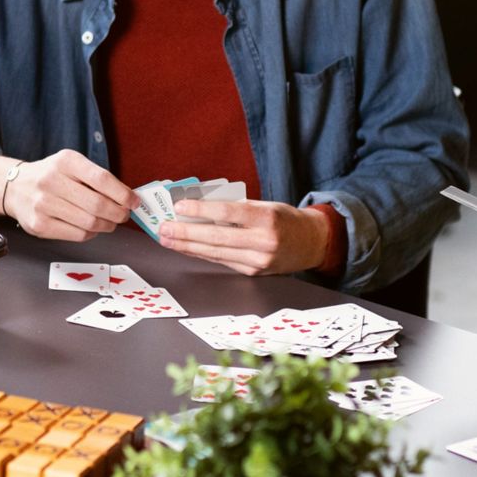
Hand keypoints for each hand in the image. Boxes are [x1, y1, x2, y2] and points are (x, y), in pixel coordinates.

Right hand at [0, 149, 133, 241]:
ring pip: (89, 223)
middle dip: (118, 213)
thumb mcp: (71, 165)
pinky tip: (91, 227)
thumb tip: (128, 198)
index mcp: (65, 161)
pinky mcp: (40, 226)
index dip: (123, 194)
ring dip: (107, 225)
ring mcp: (43, 205)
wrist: (14, 187)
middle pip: (98, 205)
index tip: (134, 201)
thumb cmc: (51, 176)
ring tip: (110, 222)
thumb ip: (97, 178)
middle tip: (124, 215)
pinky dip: (91, 233)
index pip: (102, 179)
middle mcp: (52, 181)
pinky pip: (77, 235)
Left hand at [157, 199, 331, 275]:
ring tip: (168, 239)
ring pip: (216, 253)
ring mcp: (258, 260)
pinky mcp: (253, 272)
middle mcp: (263, 241)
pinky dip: (202, 254)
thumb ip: (237, 208)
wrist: (311, 243)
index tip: (179, 206)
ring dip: (188, 246)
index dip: (201, 210)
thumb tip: (200, 206)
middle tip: (164, 228)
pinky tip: (186, 248)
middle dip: (186, 233)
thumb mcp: (266, 205)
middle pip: (217, 237)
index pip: (228, 213)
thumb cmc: (285, 219)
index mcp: (267, 218)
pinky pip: (222, 261)